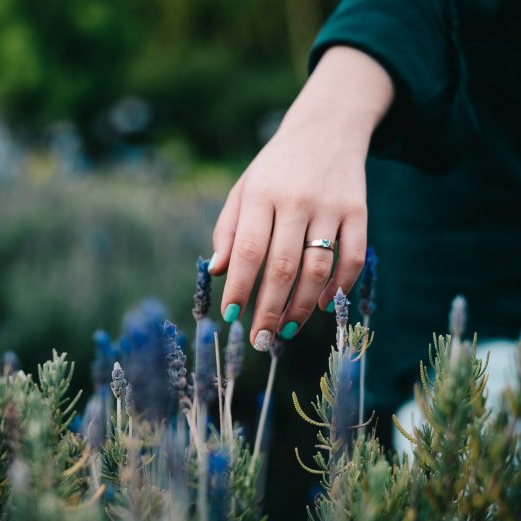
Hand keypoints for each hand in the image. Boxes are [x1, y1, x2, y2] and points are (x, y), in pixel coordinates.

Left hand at [209, 46, 393, 349]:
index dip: (239, 287)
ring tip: (286, 330)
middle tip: (260, 339)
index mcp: (261, 193)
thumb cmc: (275, 167)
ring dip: (301, 306)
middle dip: (269, 309)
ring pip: (317, 268)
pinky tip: (320, 306)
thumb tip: (218, 270)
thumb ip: (229, 229)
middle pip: (282, 267)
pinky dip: (338, 287)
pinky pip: (352, 257)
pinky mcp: (358, 211)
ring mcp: (330, 206)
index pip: (248, 250)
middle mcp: (296, 200)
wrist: (327, 127)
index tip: (230, 315)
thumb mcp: (244, 188)